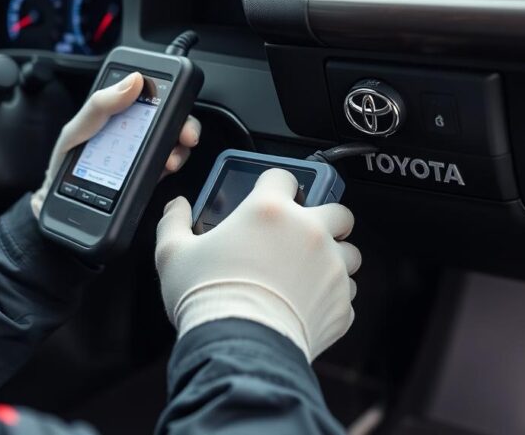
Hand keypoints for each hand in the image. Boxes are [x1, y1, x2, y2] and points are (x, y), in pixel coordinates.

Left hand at [30, 72, 201, 217]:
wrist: (60, 200)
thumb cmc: (66, 158)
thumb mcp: (77, 128)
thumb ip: (100, 104)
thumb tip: (134, 80)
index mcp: (119, 111)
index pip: (149, 95)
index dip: (170, 93)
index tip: (177, 99)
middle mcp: (136, 129)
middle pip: (172, 119)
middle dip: (186, 124)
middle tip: (187, 134)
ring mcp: (144, 152)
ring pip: (175, 142)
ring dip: (181, 148)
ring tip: (172, 159)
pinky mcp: (148, 174)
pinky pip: (168, 165)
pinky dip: (173, 164)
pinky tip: (166, 167)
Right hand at [155, 168, 359, 361]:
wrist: (239, 347)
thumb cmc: (208, 298)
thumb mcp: (173, 254)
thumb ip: (173, 222)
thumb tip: (176, 207)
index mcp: (269, 211)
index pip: (283, 177)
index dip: (274, 184)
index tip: (269, 195)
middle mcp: (308, 232)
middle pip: (338, 210)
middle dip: (325, 217)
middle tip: (305, 232)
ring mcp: (331, 268)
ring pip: (351, 252)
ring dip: (336, 257)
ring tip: (312, 270)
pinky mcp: (340, 303)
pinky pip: (347, 294)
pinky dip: (333, 296)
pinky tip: (310, 303)